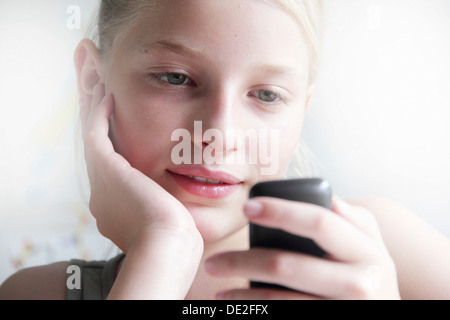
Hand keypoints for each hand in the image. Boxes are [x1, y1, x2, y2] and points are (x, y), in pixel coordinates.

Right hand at [80, 83, 201, 251]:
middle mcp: (102, 194)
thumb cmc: (178, 241)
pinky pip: (96, 132)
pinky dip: (100, 112)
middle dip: (98, 123)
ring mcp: (100, 182)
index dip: (114, 146)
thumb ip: (167, 211)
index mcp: (117, 208)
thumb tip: (176, 205)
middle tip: (98, 96)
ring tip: (99, 85)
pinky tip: (109, 94)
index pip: (113, 169)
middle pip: (99, 149)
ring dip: (95, 110)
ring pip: (93, 137)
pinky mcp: (105, 168)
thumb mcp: (170, 223)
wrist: (167, 246)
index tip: (120, 129)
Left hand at [205, 197, 399, 299]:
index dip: (281, 211)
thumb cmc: (371, 276)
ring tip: (219, 287)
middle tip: (212, 261)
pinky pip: (283, 315)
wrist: (387, 317)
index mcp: (367, 251)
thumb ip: (354, 219)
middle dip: (242, 261)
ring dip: (241, 293)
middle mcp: (359, 283)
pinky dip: (254, 309)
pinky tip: (237, 303)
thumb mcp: (373, 245)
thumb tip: (329, 197)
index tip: (247, 207)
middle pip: (286, 265)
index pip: (319, 222)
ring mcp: (340, 309)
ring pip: (278, 299)